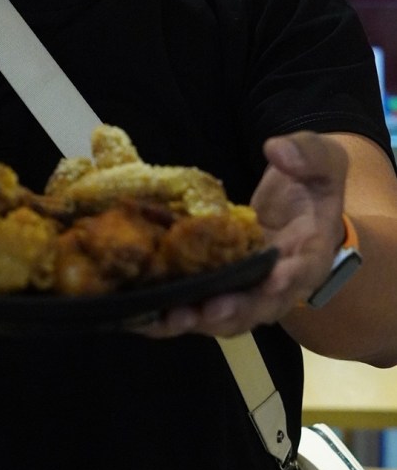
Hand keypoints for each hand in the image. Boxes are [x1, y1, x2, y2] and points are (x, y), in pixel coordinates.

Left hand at [139, 130, 348, 339]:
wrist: (303, 208)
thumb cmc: (312, 185)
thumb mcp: (324, 161)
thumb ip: (308, 155)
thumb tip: (277, 148)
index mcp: (310, 253)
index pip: (302, 270)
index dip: (286, 279)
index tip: (270, 283)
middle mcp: (282, 282)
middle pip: (259, 306)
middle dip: (232, 311)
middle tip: (203, 311)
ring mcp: (250, 290)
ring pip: (227, 316)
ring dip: (197, 320)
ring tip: (164, 319)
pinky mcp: (223, 287)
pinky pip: (202, 306)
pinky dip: (175, 315)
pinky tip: (144, 316)